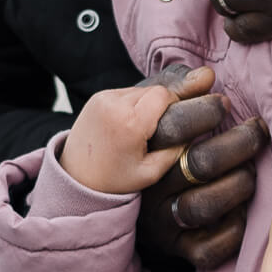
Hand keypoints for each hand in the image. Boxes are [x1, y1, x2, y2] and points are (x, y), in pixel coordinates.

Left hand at [59, 69, 215, 193]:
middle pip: (154, 90)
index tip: (191, 106)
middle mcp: (114, 105)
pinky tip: (135, 121)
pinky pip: (126, 92)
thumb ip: (176, 150)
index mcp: (129, 124)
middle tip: (174, 116)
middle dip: (166, 102)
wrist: (74, 179)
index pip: (165, 95)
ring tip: (151, 124)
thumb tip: (197, 130)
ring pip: (141, 89)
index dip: (180, 99)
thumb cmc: (114, 181)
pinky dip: (135, 103)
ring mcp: (103, 98)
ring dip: (150, 102)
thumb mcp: (151, 173)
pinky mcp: (97, 97)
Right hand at [61, 65, 268, 270]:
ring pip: (205, 205)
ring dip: (240, 185)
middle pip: (200, 163)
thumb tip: (206, 75)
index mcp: (139, 147)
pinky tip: (241, 213)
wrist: (108, 197)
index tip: (225, 103)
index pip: (174, 124)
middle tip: (257, 129)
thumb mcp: (146, 110)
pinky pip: (207, 250)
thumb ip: (171, 88)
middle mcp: (148, 185)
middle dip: (240, 143)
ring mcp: (161, 219)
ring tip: (251, 171)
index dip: (207, 111)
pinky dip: (232, 231)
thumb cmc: (145, 142)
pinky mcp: (175, 248)